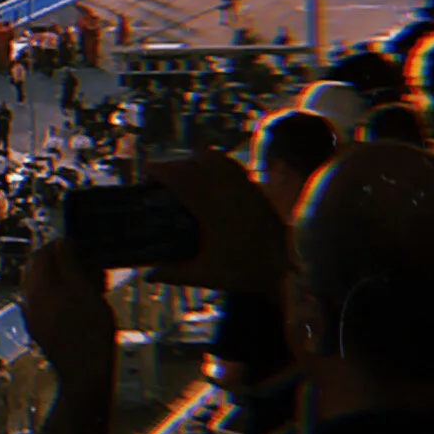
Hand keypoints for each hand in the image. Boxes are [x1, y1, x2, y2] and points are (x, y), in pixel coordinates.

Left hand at [19, 237, 118, 393]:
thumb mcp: (86, 292)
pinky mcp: (39, 329)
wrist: (85, 376)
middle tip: (90, 270)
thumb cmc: (91, 333)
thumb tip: (62, 242)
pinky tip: (83, 305)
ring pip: (45, 288)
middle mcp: (28, 301)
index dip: (60, 247)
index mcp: (38, 289)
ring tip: (92, 287)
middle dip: (64, 265)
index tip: (81, 248)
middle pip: (41, 271)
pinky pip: (46, 304)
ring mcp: (31, 317)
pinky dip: (62, 298)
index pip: (41, 254)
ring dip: (66, 282)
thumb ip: (71, 264)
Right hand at [144, 150, 290, 300]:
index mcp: (212, 207)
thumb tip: (150, 274)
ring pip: (215, 158)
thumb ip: (175, 273)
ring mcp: (244, 185)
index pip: (181, 177)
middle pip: (195, 161)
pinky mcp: (255, 187)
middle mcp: (228, 189)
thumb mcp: (207, 275)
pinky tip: (210, 176)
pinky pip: (231, 164)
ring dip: (195, 160)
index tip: (147, 171)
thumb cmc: (245, 271)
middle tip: (162, 176)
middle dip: (175, 163)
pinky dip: (215, 163)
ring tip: (184, 172)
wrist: (286, 268)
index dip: (161, 170)